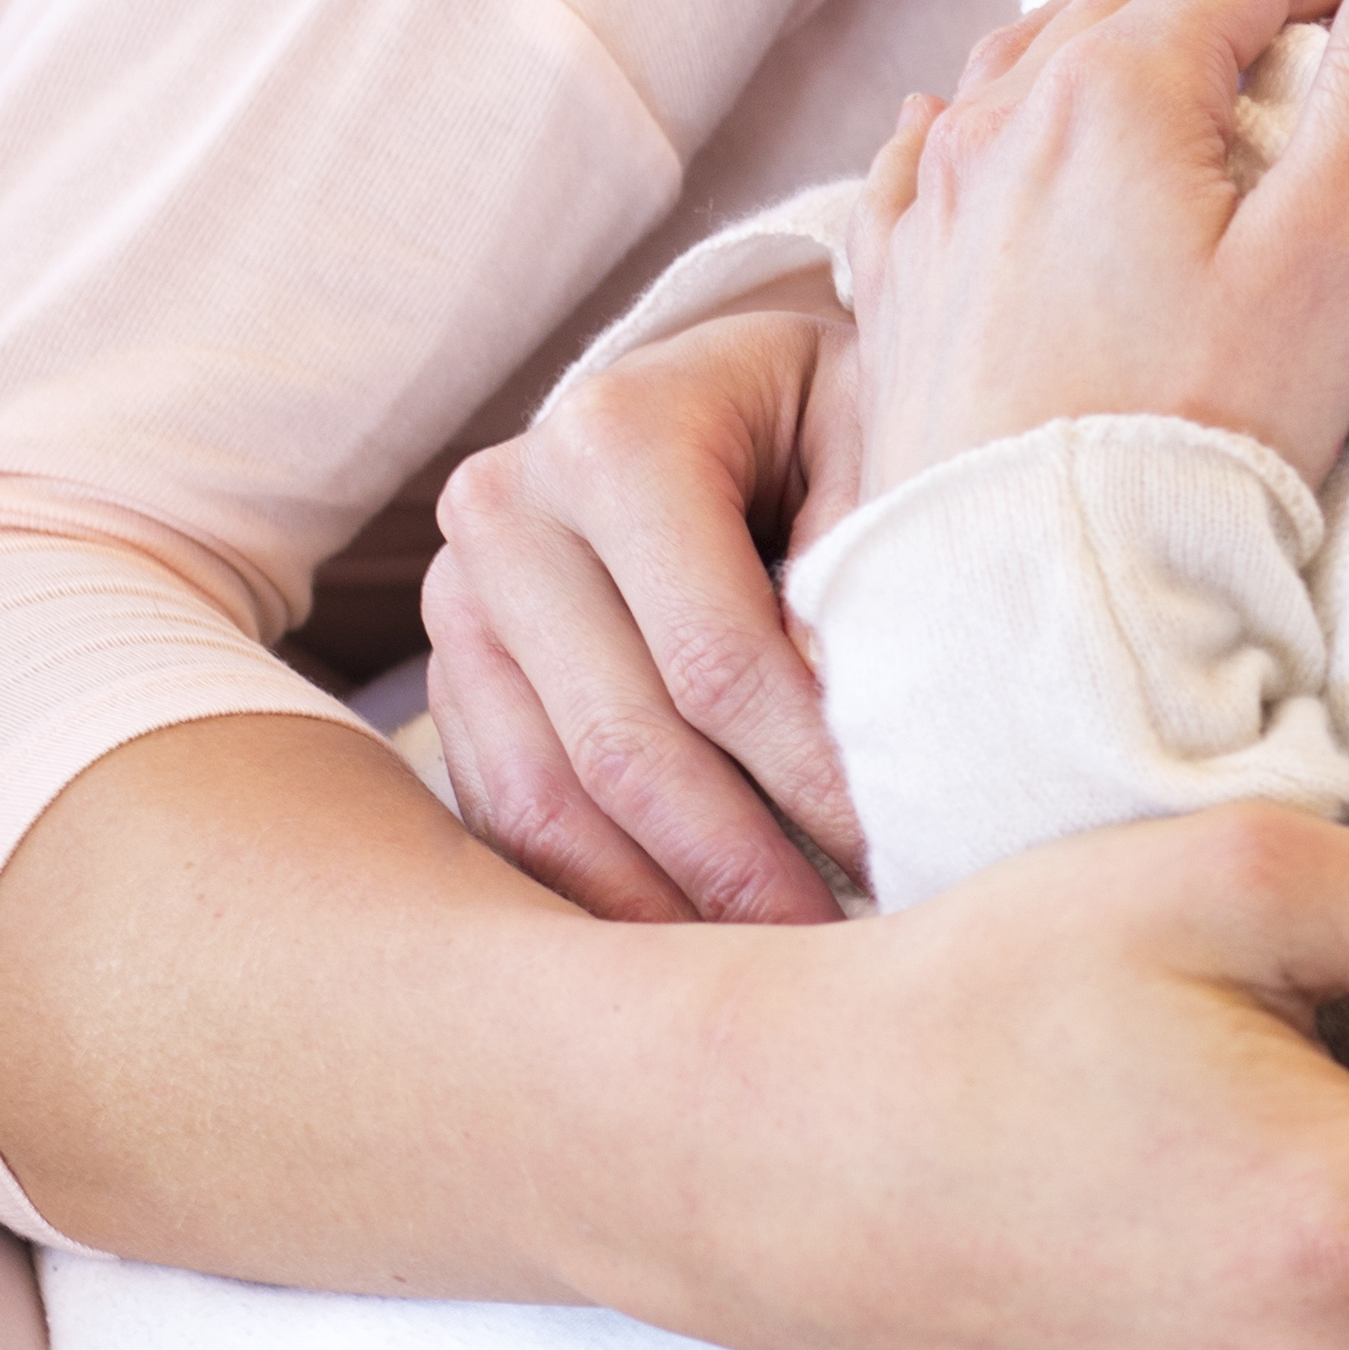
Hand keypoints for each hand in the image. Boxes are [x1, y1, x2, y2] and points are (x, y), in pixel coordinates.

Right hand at [425, 298, 872, 922]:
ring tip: (770, 971)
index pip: (714, 658)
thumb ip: (873, 566)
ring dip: (661, 912)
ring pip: (546, 805)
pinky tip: (685, 949)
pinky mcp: (451, 672)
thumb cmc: (835, 412)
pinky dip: (595, 896)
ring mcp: (458, 598)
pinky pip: (508, 816)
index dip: (811, 777)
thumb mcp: (883, 436)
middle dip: (740, 870)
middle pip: (622, 747)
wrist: (733, 378)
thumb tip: (869, 745)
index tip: (897, 857)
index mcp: (613, 436)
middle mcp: (506, 510)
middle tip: (840, 957)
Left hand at [851, 0, 1348, 503]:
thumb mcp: (1331, 251)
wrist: (1040, 592)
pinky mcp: (895, 286)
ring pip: (1022, 56)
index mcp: (1112, 91)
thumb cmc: (1197, 429)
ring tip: (1181, 53)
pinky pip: (921, 155)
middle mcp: (1000, 121)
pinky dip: (981, 116)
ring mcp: (931, 203)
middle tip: (1321, 9)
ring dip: (1113, 33)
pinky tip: (982, 130)